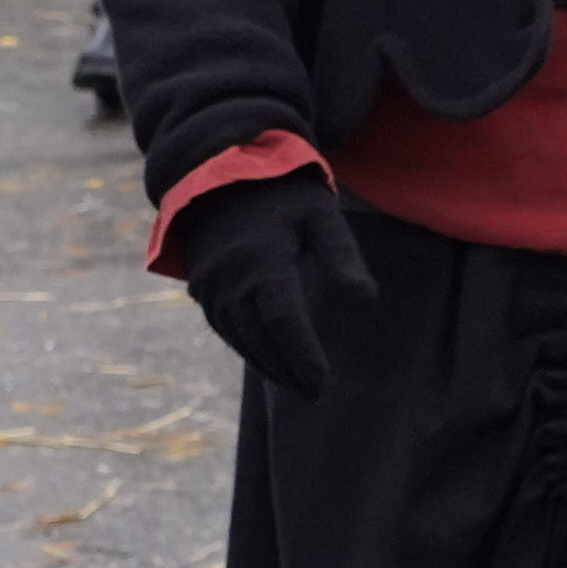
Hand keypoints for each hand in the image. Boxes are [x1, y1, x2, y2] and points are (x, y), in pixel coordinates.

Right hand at [166, 169, 373, 401]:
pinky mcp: (200, 290)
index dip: (302, 356)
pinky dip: (249, 349)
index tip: (322, 384)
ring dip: (268, 366)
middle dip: (288, 371)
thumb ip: (343, 258)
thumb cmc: (282, 194)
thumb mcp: (321, 215)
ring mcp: (210, 287)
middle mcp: (230, 279)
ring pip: (240, 339)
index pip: (283, 320)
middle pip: (260, 339)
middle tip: (315, 394)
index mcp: (262, 260)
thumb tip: (365, 304)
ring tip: (297, 385)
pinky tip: (270, 361)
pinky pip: (225, 329)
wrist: (220, 173)